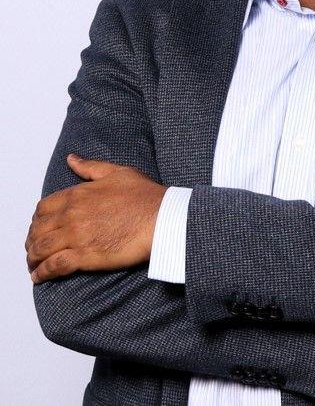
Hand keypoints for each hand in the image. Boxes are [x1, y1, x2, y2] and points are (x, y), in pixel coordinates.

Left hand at [25, 154, 167, 283]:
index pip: (44, 208)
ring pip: (41, 249)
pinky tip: (40, 276)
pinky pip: (54, 266)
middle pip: (38, 230)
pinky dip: (42, 273)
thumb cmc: (145, 196)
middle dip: (32, 240)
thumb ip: (90, 167)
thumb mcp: (117, 172)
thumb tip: (72, 159)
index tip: (40, 226)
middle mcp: (72, 215)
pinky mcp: (85, 256)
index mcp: (78, 194)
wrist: (162, 218)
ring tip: (33, 265)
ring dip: (33, 258)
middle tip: (34, 248)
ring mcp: (76, 236)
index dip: (37, 220)